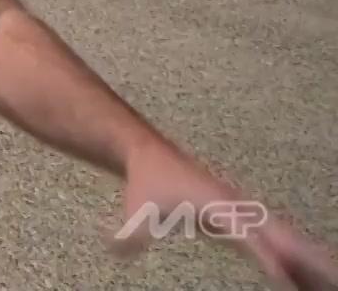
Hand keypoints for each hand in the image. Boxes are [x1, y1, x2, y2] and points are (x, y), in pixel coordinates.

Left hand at [113, 142, 337, 289]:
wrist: (151, 154)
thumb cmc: (145, 183)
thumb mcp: (135, 209)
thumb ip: (128, 233)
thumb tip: (116, 249)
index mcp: (216, 204)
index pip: (246, 233)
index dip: (264, 253)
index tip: (283, 276)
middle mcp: (238, 207)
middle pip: (283, 235)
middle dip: (310, 258)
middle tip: (336, 279)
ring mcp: (245, 211)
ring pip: (289, 238)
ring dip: (314, 259)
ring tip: (335, 281)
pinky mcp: (245, 218)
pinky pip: (280, 240)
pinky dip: (300, 257)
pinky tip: (313, 278)